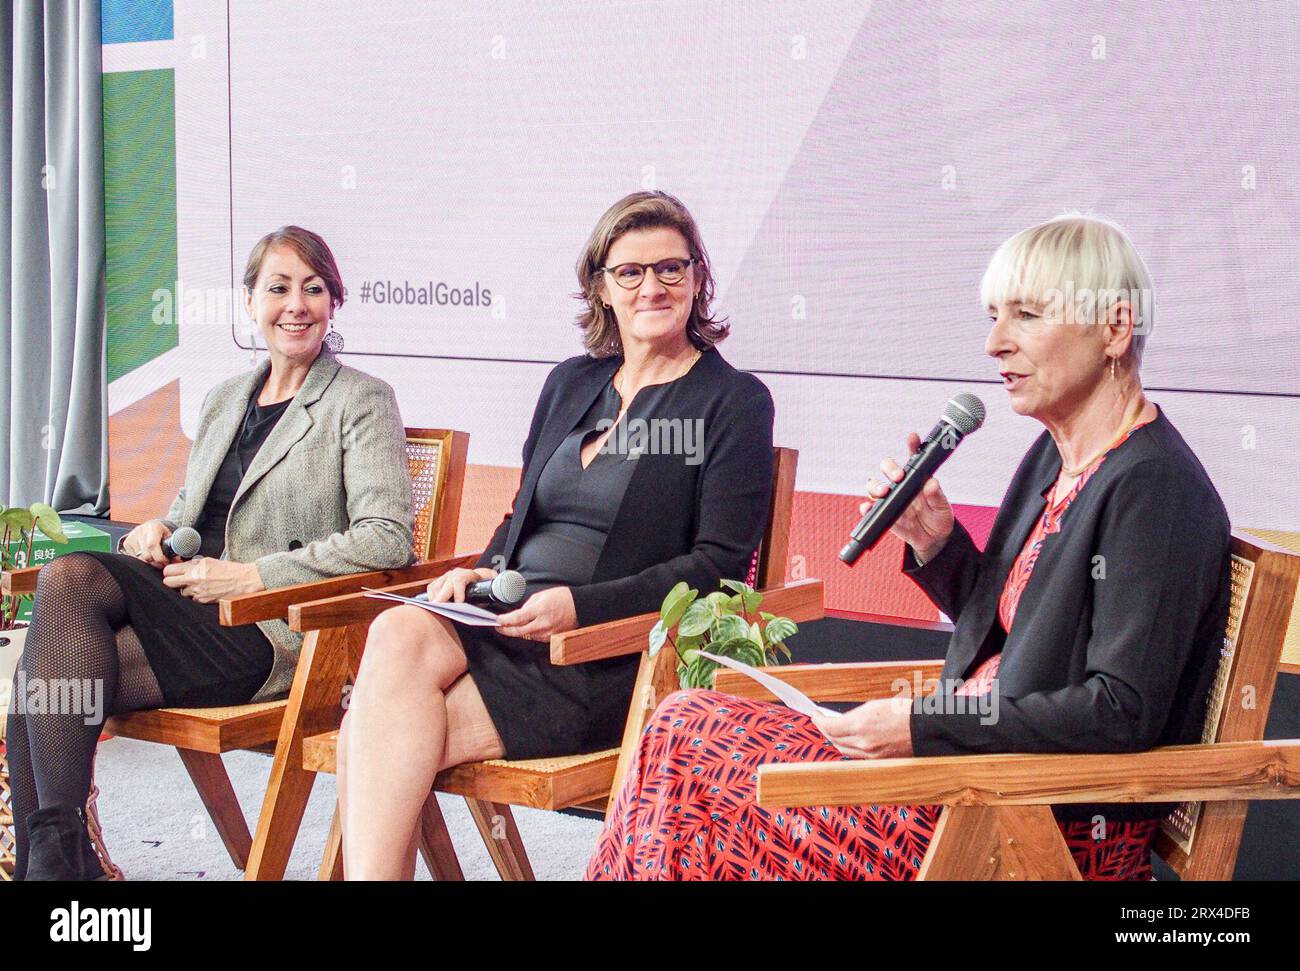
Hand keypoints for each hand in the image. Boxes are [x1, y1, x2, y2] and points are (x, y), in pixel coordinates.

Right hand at [120, 520, 174, 568]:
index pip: (152, 545)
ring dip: (149, 563)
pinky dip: (142, 561)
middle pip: (146, 555)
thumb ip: (173, 548)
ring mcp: (132, 537)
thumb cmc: (162, 533)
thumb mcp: (169, 537)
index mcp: (154, 527)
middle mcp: (140, 531)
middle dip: (156, 562)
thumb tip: (178, 561)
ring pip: (140, 558)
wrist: (149, 527)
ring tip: (156, 561)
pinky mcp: (126, 543)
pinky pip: (134, 558)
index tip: (166, 562)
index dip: (159, 557)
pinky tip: (148, 557)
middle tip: (162, 564)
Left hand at [161, 558, 264, 602]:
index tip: (172, 571)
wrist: (244, 581)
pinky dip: (196, 595)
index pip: (169, 571)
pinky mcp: (203, 600)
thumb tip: (180, 566)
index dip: (169, 571)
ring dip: (186, 589)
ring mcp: (198, 592)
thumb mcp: (210, 561)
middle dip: (172, 580)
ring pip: (181, 592)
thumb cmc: (229, 570)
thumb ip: (193, 564)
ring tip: (197, 584)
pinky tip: (205, 590)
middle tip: (178, 579)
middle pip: (169, 583)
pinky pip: (192, 599)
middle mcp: (194, 580)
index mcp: (195, 568)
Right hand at [426, 568, 496, 602]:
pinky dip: (431, 597)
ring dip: (436, 598)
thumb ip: (490, 592)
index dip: (458, 591)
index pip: (460, 580)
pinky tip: (434, 606)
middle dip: (441, 597)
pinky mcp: (439, 581)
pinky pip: (431, 589)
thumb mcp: (491, 588)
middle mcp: (455, 573)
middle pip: (445, 585)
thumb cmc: (485, 587)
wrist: (481, 580)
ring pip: (436, 587)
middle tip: (438, 608)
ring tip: (437, 609)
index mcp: (469, 574)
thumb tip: (489, 600)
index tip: (458, 603)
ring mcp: (446, 577)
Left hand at [495, 587, 577, 642]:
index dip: (504, 621)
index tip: (497, 621)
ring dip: (519, 631)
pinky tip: (531, 627)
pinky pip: (536, 637)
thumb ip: (528, 605)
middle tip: (499, 627)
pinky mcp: (552, 639)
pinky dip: (531, 633)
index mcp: (539, 610)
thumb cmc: (563, 598)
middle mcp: (543, 624)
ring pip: (527, 635)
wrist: (580, 607)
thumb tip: (519, 614)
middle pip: (518, 631)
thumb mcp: (542, 595)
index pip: (517, 618)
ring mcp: (548, 633)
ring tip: (515, 624)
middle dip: (506, 630)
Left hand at [810, 696, 913, 759]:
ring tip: (832, 730)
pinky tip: (848, 740)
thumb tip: (841, 720)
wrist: (925, 729)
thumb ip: (854, 716)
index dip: (819, 721)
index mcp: (861, 725)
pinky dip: (848, 748)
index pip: (829, 727)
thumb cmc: (904, 712)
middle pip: (833, 740)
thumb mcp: (874, 706)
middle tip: (821, 721)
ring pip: (843, 750)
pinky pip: (856, 756)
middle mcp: (863, 743)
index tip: (815, 715)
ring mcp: (870, 755)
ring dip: (834, 740)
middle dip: (824, 730)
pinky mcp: (878, 761)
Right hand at [860, 432, 954, 562]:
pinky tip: (868, 508)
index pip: (914, 458)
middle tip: (898, 476)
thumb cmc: (939, 518)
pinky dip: (866, 508)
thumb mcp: (943, 509)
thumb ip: (937, 496)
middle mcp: (902, 485)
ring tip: (883, 492)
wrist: (932, 540)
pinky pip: (870, 509)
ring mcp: (891, 499)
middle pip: (888, 467)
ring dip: (875, 486)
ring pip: (875, 485)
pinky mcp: (884, 514)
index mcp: (918, 479)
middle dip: (890, 468)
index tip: (913, 437)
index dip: (912, 445)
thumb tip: (932, 483)